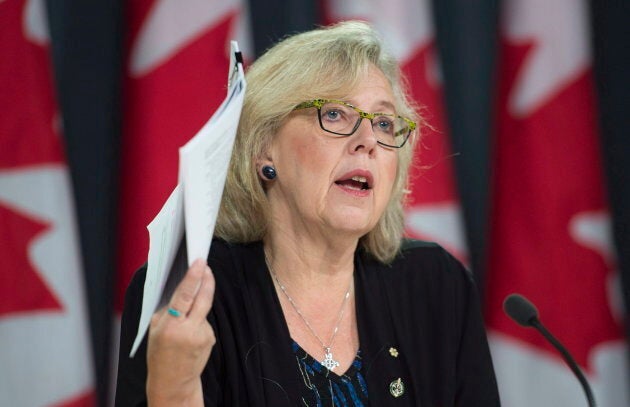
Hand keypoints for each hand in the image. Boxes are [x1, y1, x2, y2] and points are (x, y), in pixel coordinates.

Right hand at [146, 259, 215, 405]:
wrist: (173, 381)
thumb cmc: (160, 354)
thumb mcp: (155, 329)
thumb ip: (168, 309)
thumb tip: (181, 286)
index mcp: (171, 326)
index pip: (185, 296)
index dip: (194, 277)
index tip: (200, 262)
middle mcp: (189, 330)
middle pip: (204, 298)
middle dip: (207, 279)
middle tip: (206, 266)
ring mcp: (203, 335)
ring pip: (203, 309)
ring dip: (197, 306)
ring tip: (184, 322)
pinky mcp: (211, 338)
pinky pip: (205, 321)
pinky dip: (198, 321)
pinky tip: (190, 335)